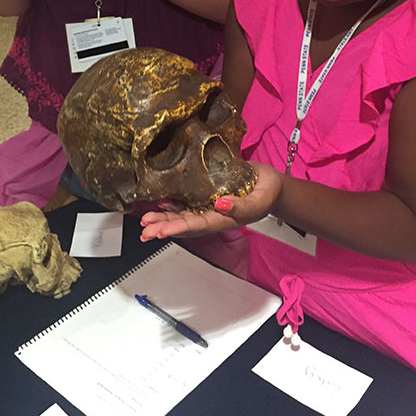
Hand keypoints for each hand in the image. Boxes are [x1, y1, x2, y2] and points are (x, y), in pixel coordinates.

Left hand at [139, 162, 283, 241]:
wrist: (270, 184)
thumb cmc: (267, 194)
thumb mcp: (258, 201)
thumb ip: (241, 205)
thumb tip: (220, 203)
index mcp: (224, 219)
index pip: (197, 226)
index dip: (178, 228)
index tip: (162, 231)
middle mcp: (212, 215)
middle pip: (184, 223)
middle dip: (163, 227)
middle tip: (145, 230)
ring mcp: (208, 205)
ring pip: (182, 214)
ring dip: (163, 217)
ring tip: (145, 221)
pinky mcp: (207, 193)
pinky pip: (187, 200)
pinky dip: (173, 203)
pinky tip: (161, 202)